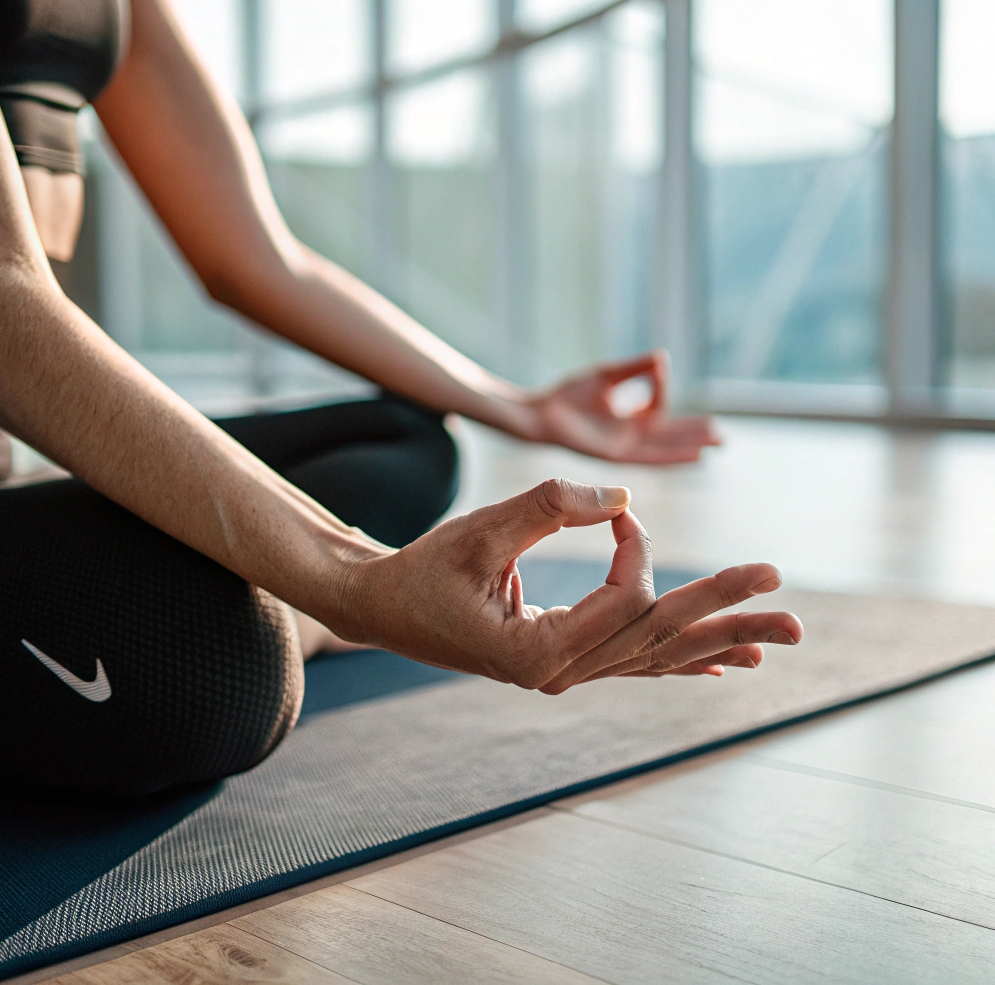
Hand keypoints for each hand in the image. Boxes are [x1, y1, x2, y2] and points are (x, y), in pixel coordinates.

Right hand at [345, 479, 800, 692]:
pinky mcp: (566, 660)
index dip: (636, 550)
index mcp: (539, 654)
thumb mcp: (479, 531)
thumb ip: (547, 506)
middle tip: (785, 597)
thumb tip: (621, 498)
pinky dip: (684, 659)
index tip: (618, 513)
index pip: (624, 603)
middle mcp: (562, 674)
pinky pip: (638, 664)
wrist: (388, 610)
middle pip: (661, 641)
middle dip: (724, 612)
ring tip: (781, 637)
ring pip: (658, 658)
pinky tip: (726, 664)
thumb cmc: (426, 571)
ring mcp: (567, 674)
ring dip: (721, 640)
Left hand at [526, 350, 718, 464]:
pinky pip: (649, 457)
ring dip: (688, 446)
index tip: (658, 369)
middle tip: (722, 436)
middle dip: (694, 434)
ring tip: (714, 444)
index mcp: (627, 418)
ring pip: (663, 449)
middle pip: (669, 436)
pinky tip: (694, 456)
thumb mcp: (608, 376)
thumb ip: (634, 369)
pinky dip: (672, 456)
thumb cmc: (567, 395)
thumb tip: (662, 358)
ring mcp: (623, 447)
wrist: (540, 412)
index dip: (660, 388)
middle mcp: (628, 435)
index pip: (657, 408)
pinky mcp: (615, 455)